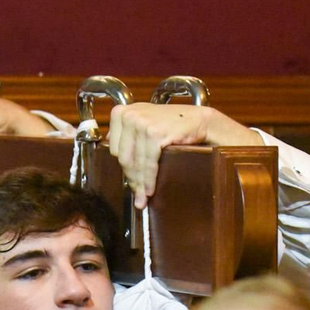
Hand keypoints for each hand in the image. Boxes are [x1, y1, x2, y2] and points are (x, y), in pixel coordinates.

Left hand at [107, 103, 259, 206]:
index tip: (130, 180)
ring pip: (135, 162)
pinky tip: (150, 189)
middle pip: (123, 157)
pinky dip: (149, 179)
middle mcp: (129, 115)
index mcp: (121, 112)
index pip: (114, 149)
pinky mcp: (154, 132)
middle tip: (137, 195)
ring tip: (143, 197)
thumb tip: (111, 152)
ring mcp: (141, 122)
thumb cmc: (171, 124)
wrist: (198, 120)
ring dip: (140, 183)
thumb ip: (126, 133)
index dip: (123, 168)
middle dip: (132, 178)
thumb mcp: (144, 121)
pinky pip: (148, 163)